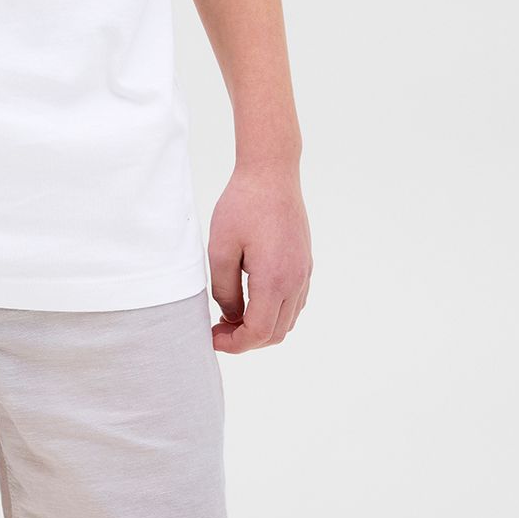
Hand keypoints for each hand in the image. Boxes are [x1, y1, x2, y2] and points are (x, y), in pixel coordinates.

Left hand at [208, 159, 311, 352]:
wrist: (271, 173)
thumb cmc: (242, 206)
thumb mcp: (220, 248)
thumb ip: (224, 289)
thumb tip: (231, 316)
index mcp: (274, 280)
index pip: (259, 332)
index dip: (234, 344)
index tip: (213, 338)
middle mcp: (295, 281)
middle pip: (276, 333)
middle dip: (246, 340)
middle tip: (218, 329)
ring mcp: (304, 273)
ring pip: (288, 321)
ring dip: (262, 327)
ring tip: (232, 315)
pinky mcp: (305, 264)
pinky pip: (294, 303)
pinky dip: (275, 312)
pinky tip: (251, 299)